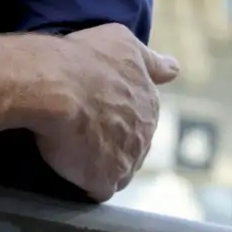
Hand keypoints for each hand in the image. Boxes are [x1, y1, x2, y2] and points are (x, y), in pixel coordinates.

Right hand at [32, 23, 180, 200]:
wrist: (56, 85)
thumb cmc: (85, 58)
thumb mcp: (124, 43)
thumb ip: (151, 60)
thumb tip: (174, 70)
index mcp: (151, 102)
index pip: (141, 120)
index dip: (118, 118)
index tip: (98, 112)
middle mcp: (146, 132)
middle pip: (131, 146)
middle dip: (112, 142)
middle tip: (83, 130)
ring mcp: (127, 159)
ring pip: (118, 170)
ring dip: (100, 164)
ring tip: (75, 152)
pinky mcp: (104, 179)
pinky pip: (98, 189)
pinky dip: (86, 182)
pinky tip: (71, 170)